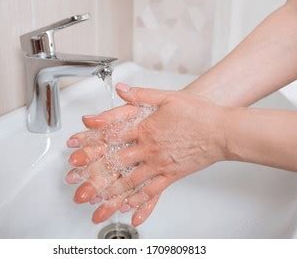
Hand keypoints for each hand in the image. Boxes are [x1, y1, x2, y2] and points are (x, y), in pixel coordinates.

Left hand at [65, 83, 229, 225]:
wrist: (222, 132)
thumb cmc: (198, 114)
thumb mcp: (168, 97)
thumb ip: (142, 95)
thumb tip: (121, 89)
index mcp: (146, 128)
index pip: (112, 135)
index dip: (90, 141)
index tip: (74, 147)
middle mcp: (149, 149)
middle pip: (116, 162)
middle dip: (93, 172)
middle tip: (77, 182)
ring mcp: (159, 164)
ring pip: (130, 181)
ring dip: (110, 192)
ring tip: (95, 202)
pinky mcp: (171, 175)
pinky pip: (152, 191)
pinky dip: (138, 201)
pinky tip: (127, 207)